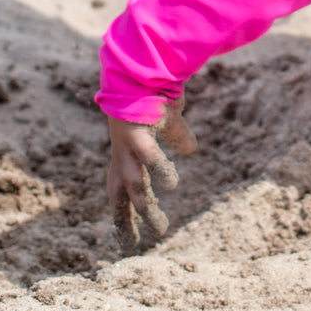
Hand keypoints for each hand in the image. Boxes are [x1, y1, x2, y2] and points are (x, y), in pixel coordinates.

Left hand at [108, 100, 196, 252]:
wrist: (143, 68)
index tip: (128, 241)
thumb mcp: (168, 121)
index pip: (120, 192)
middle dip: (132, 221)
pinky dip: (159, 169)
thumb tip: (191, 149)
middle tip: (146, 242)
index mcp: (126, 154)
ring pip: (133, 184)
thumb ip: (177, 137)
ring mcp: (127, 144)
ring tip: (159, 228)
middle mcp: (122, 154)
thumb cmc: (155, 93)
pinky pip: (148, 156)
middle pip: (124, 195)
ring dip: (144, 207)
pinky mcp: (136, 131)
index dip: (122, 216)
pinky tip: (172, 183)